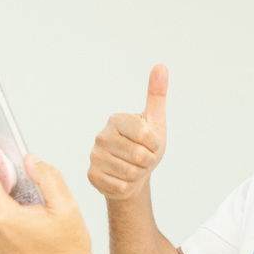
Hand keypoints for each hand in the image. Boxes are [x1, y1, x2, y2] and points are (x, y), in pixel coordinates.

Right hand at [87, 64, 167, 200]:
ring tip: (134, 167)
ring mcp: (94, 156)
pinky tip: (123, 178)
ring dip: (138, 174)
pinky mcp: (92, 175)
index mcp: (116, 120)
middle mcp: (101, 136)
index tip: (151, 144)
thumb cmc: (146, 146)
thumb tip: (161, 66)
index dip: (155, 145)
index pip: (146, 135)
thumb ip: (157, 94)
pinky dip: (128, 186)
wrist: (134, 174)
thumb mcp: (155, 121)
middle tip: (143, 159)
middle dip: (148, 161)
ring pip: (130, 173)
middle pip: (139, 156)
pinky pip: (121, 186)